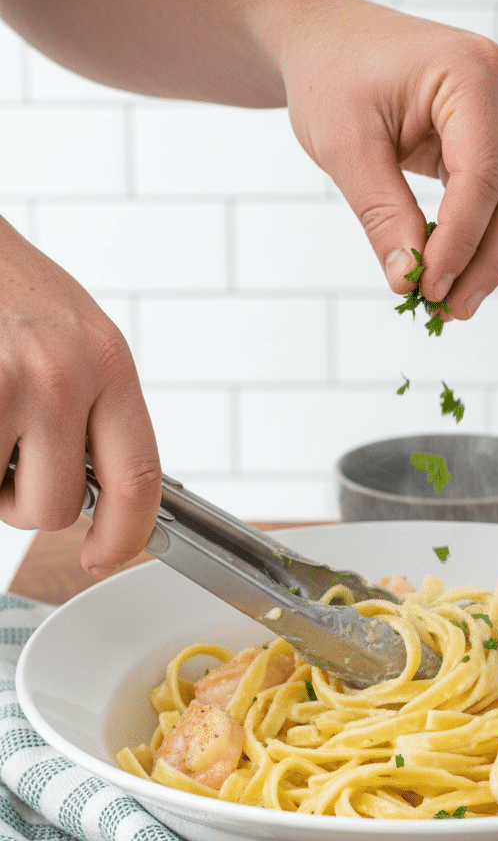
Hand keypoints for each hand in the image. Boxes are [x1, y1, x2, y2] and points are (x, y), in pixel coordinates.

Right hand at [0, 217, 161, 573]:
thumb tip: (97, 487)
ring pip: (4, 499)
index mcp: (107, 362)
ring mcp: (10, 385)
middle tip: (7, 453)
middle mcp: (65, 376)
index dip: (123, 535)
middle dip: (25, 500)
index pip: (140, 479)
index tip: (103, 555)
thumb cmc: (4, 286)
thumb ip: (94, 408)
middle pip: (58, 507)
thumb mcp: (75, 335)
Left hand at [279, 0, 497, 317]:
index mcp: (472, 71)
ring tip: (452, 304)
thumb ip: (382, 214)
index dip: (459, 243)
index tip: (428, 290)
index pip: (482, 177)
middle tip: (450, 311)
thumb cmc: (331, 76)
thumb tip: (408, 281)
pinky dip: (481, 237)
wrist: (326, 40)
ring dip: (490, 257)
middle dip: (486, 261)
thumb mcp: (344, 147)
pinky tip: (452, 274)